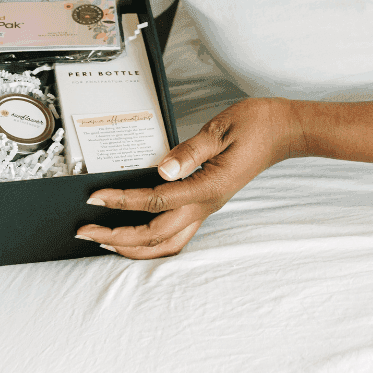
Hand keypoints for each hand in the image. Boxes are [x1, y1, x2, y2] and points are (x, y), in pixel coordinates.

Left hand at [75, 97, 301, 258]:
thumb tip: (162, 170)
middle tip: (87, 230)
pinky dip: (154, 243)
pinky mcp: (208, 203)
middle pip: (155, 235)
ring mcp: (208, 208)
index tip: (96, 198)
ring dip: (135, 248)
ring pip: (168, 244)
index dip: (122, 201)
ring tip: (106, 242)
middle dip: (118, 237)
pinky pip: (178, 235)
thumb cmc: (255, 124)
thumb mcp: (220, 129)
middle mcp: (206, 204)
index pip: (155, 201)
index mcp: (207, 187)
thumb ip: (190, 151)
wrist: (284, 131)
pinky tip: (138, 237)